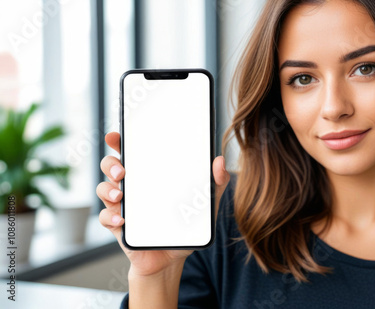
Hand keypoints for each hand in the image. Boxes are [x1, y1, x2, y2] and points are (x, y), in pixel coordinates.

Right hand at [96, 132, 230, 276]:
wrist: (173, 258)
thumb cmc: (185, 226)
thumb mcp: (204, 204)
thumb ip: (214, 183)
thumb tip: (220, 162)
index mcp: (148, 176)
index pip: (130, 152)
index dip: (119, 141)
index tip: (115, 136)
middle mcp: (131, 187)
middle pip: (110, 166)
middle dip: (111, 164)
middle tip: (123, 171)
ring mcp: (122, 206)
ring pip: (104, 190)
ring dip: (108, 190)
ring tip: (121, 196)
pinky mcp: (118, 227)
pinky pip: (106, 218)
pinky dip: (110, 218)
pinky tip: (121, 220)